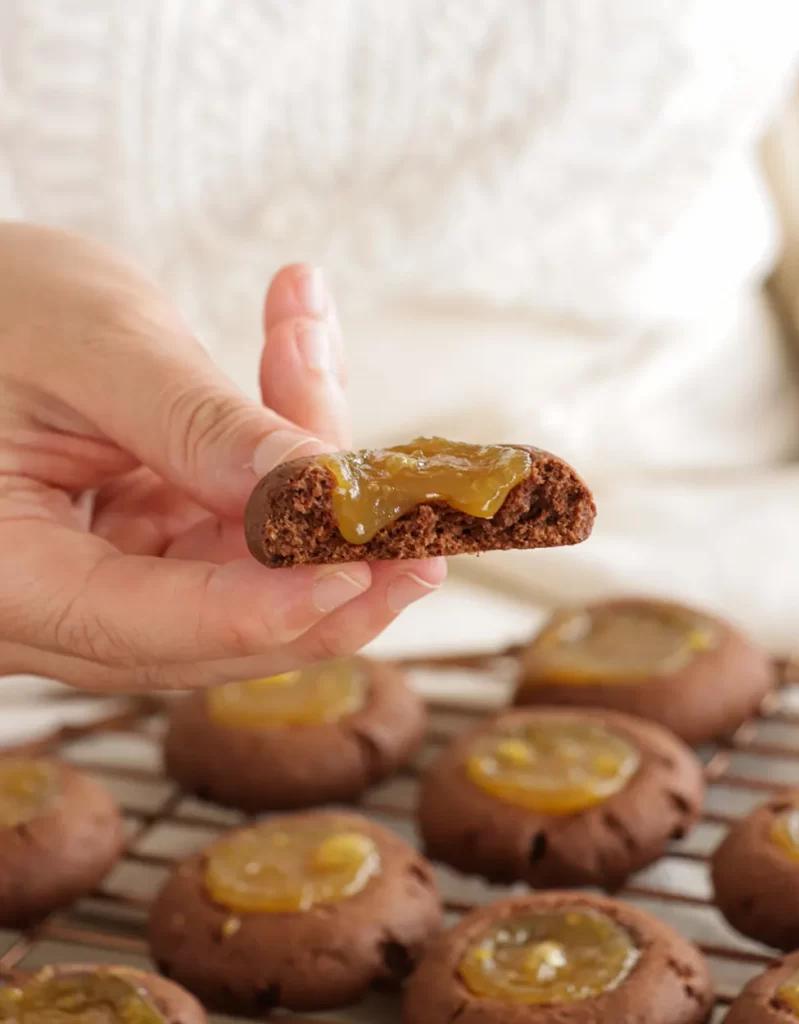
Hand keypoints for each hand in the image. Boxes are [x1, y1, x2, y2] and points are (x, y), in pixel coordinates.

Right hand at [0, 223, 445, 690]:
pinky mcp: (128, 551)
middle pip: (211, 629)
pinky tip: (288, 353)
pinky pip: (223, 532)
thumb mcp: (85, 343)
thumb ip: (198, 424)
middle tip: (419, 509)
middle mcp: (39, 609)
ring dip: (299, 478)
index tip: (374, 568)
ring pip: (234, 577)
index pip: (144, 627)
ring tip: (305, 341)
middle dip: (325, 563)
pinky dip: (268, 459)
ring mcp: (90, 586)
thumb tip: (319, 492)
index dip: (270, 607)